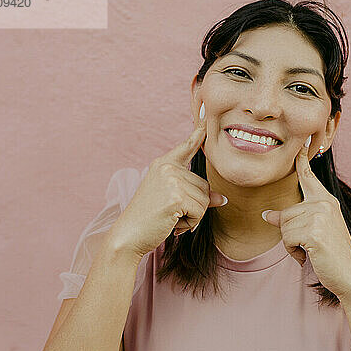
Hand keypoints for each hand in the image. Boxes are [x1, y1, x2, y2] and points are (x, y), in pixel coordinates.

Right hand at [108, 102, 226, 258]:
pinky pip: (200, 212)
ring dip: (192, 216)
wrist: (128, 235)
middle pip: (205, 186)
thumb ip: (196, 194)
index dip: (199, 132)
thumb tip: (222, 199)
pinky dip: (189, 224)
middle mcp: (168, 167)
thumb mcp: (172, 200)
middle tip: (170, 212)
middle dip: (194, 205)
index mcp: (164, 164)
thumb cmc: (149, 219)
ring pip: (205, 200)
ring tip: (170, 217)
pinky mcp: (176, 197)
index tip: (206, 114)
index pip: (187, 146)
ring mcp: (172, 180)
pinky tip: (171, 223)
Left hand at [262, 135, 350, 298]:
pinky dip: (293, 252)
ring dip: (292, 245)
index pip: (308, 178)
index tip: (300, 143)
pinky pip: (287, 239)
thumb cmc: (332, 256)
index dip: (302, 161)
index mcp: (326, 201)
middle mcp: (324, 204)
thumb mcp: (313, 233)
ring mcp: (320, 216)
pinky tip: (310, 256)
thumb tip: (267, 215)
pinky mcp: (314, 231)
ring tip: (312, 250)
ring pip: (284, 226)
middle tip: (310, 246)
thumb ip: (294, 220)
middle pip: (286, 213)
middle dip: (290, 234)